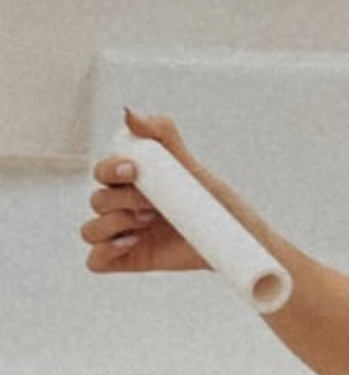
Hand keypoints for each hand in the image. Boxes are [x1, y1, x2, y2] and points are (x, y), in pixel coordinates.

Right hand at [81, 110, 209, 275]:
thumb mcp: (188, 163)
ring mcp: (124, 235)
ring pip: (90, 230)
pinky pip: (96, 261)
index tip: (135, 170)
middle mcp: (123, 208)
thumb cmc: (212, 200)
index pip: (102, 172)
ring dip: (111, 224)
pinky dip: (103, 253)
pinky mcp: (129, 260)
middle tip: (153, 206)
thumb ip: (162, 133)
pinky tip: (129, 243)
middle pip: (97, 200)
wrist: (232, 238)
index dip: (110, 169)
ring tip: (145, 223)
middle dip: (121, 199)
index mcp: (132, 183)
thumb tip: (129, 113)